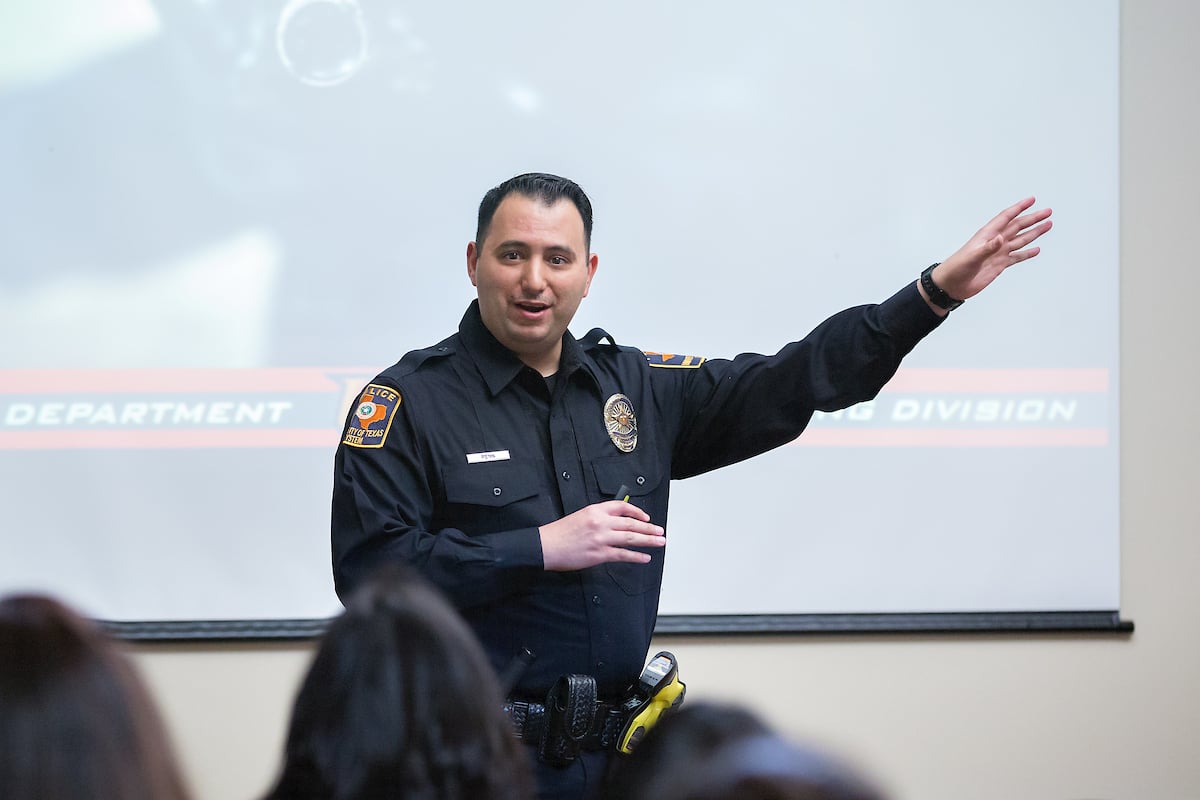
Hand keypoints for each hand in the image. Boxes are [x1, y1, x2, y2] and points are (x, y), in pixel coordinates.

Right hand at [539, 500, 665, 570]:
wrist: (546, 546)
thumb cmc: (560, 533)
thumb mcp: (580, 516)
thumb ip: (598, 518)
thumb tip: (615, 523)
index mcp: (595, 510)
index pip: (622, 507)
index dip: (637, 512)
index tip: (646, 517)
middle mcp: (601, 522)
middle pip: (631, 523)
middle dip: (649, 527)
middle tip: (660, 531)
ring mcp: (601, 538)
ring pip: (631, 538)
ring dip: (648, 540)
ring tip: (659, 542)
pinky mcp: (600, 554)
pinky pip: (623, 555)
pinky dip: (636, 556)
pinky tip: (645, 557)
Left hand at [922, 197, 1052, 313]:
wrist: (951, 285)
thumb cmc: (956, 268)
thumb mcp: (971, 256)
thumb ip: (987, 248)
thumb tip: (1000, 238)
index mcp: (987, 235)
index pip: (1006, 217)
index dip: (1019, 208)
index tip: (1031, 200)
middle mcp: (995, 242)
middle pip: (1018, 226)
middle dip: (1033, 219)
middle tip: (1047, 212)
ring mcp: (998, 253)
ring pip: (1020, 240)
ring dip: (1034, 233)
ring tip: (1047, 225)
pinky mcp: (999, 265)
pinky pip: (1017, 257)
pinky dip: (1027, 253)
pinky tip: (1036, 249)